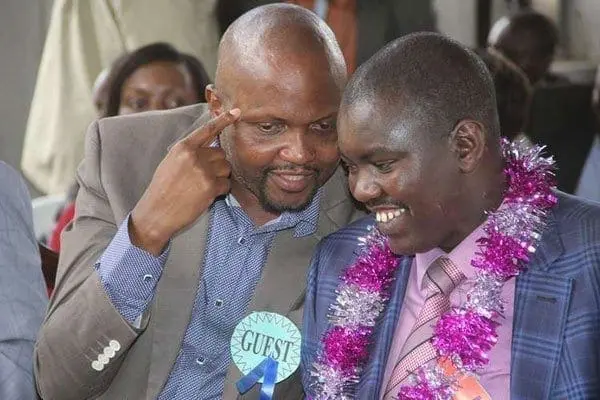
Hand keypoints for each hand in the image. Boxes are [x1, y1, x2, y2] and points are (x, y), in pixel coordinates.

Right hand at [129, 109, 240, 254]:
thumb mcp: (171, 162)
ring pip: (226, 168)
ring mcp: (203, 171)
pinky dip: (221, 190)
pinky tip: (206, 195)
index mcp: (182, 147)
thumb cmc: (163, 189)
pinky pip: (227, 184)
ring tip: (203, 186)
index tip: (237, 113)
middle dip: (217, 164)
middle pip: (221, 153)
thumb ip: (189, 152)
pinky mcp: (210, 186)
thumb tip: (211, 147)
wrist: (156, 212)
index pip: (207, 129)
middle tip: (203, 176)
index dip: (223, 120)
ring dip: (220, 177)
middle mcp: (193, 156)